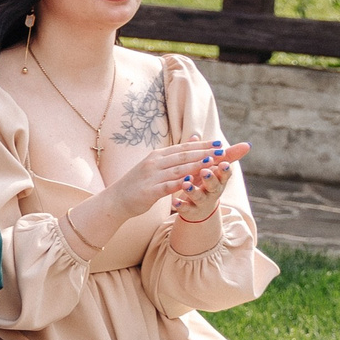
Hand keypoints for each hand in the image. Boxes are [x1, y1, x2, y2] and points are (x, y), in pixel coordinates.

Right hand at [105, 140, 246, 222]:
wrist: (116, 200)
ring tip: (214, 163)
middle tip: (223, 151)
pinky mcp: (149, 191)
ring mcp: (151, 176)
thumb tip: (195, 139)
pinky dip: (181, 183)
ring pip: (179, 169)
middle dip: (205, 153)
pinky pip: (168, 186)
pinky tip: (193, 181)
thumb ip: (176, 154)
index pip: (183, 148)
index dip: (202, 145)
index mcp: (158, 156)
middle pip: (184, 156)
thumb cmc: (138, 184)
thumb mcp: (156, 166)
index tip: (220, 143)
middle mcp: (154, 162)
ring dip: (197, 165)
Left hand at [170, 141, 247, 220]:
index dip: (225, 169)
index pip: (224, 174)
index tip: (223, 163)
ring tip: (185, 184)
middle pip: (214, 186)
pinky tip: (174, 201)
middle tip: (204, 171)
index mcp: (219, 180)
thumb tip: (246, 144)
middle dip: (210, 179)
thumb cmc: (208, 183)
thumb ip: (225, 156)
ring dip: (192, 190)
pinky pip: (185, 208)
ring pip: (198, 197)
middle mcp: (212, 192)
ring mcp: (201, 202)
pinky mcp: (190, 210)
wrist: (199, 209)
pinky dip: (181, 204)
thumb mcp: (216, 170)